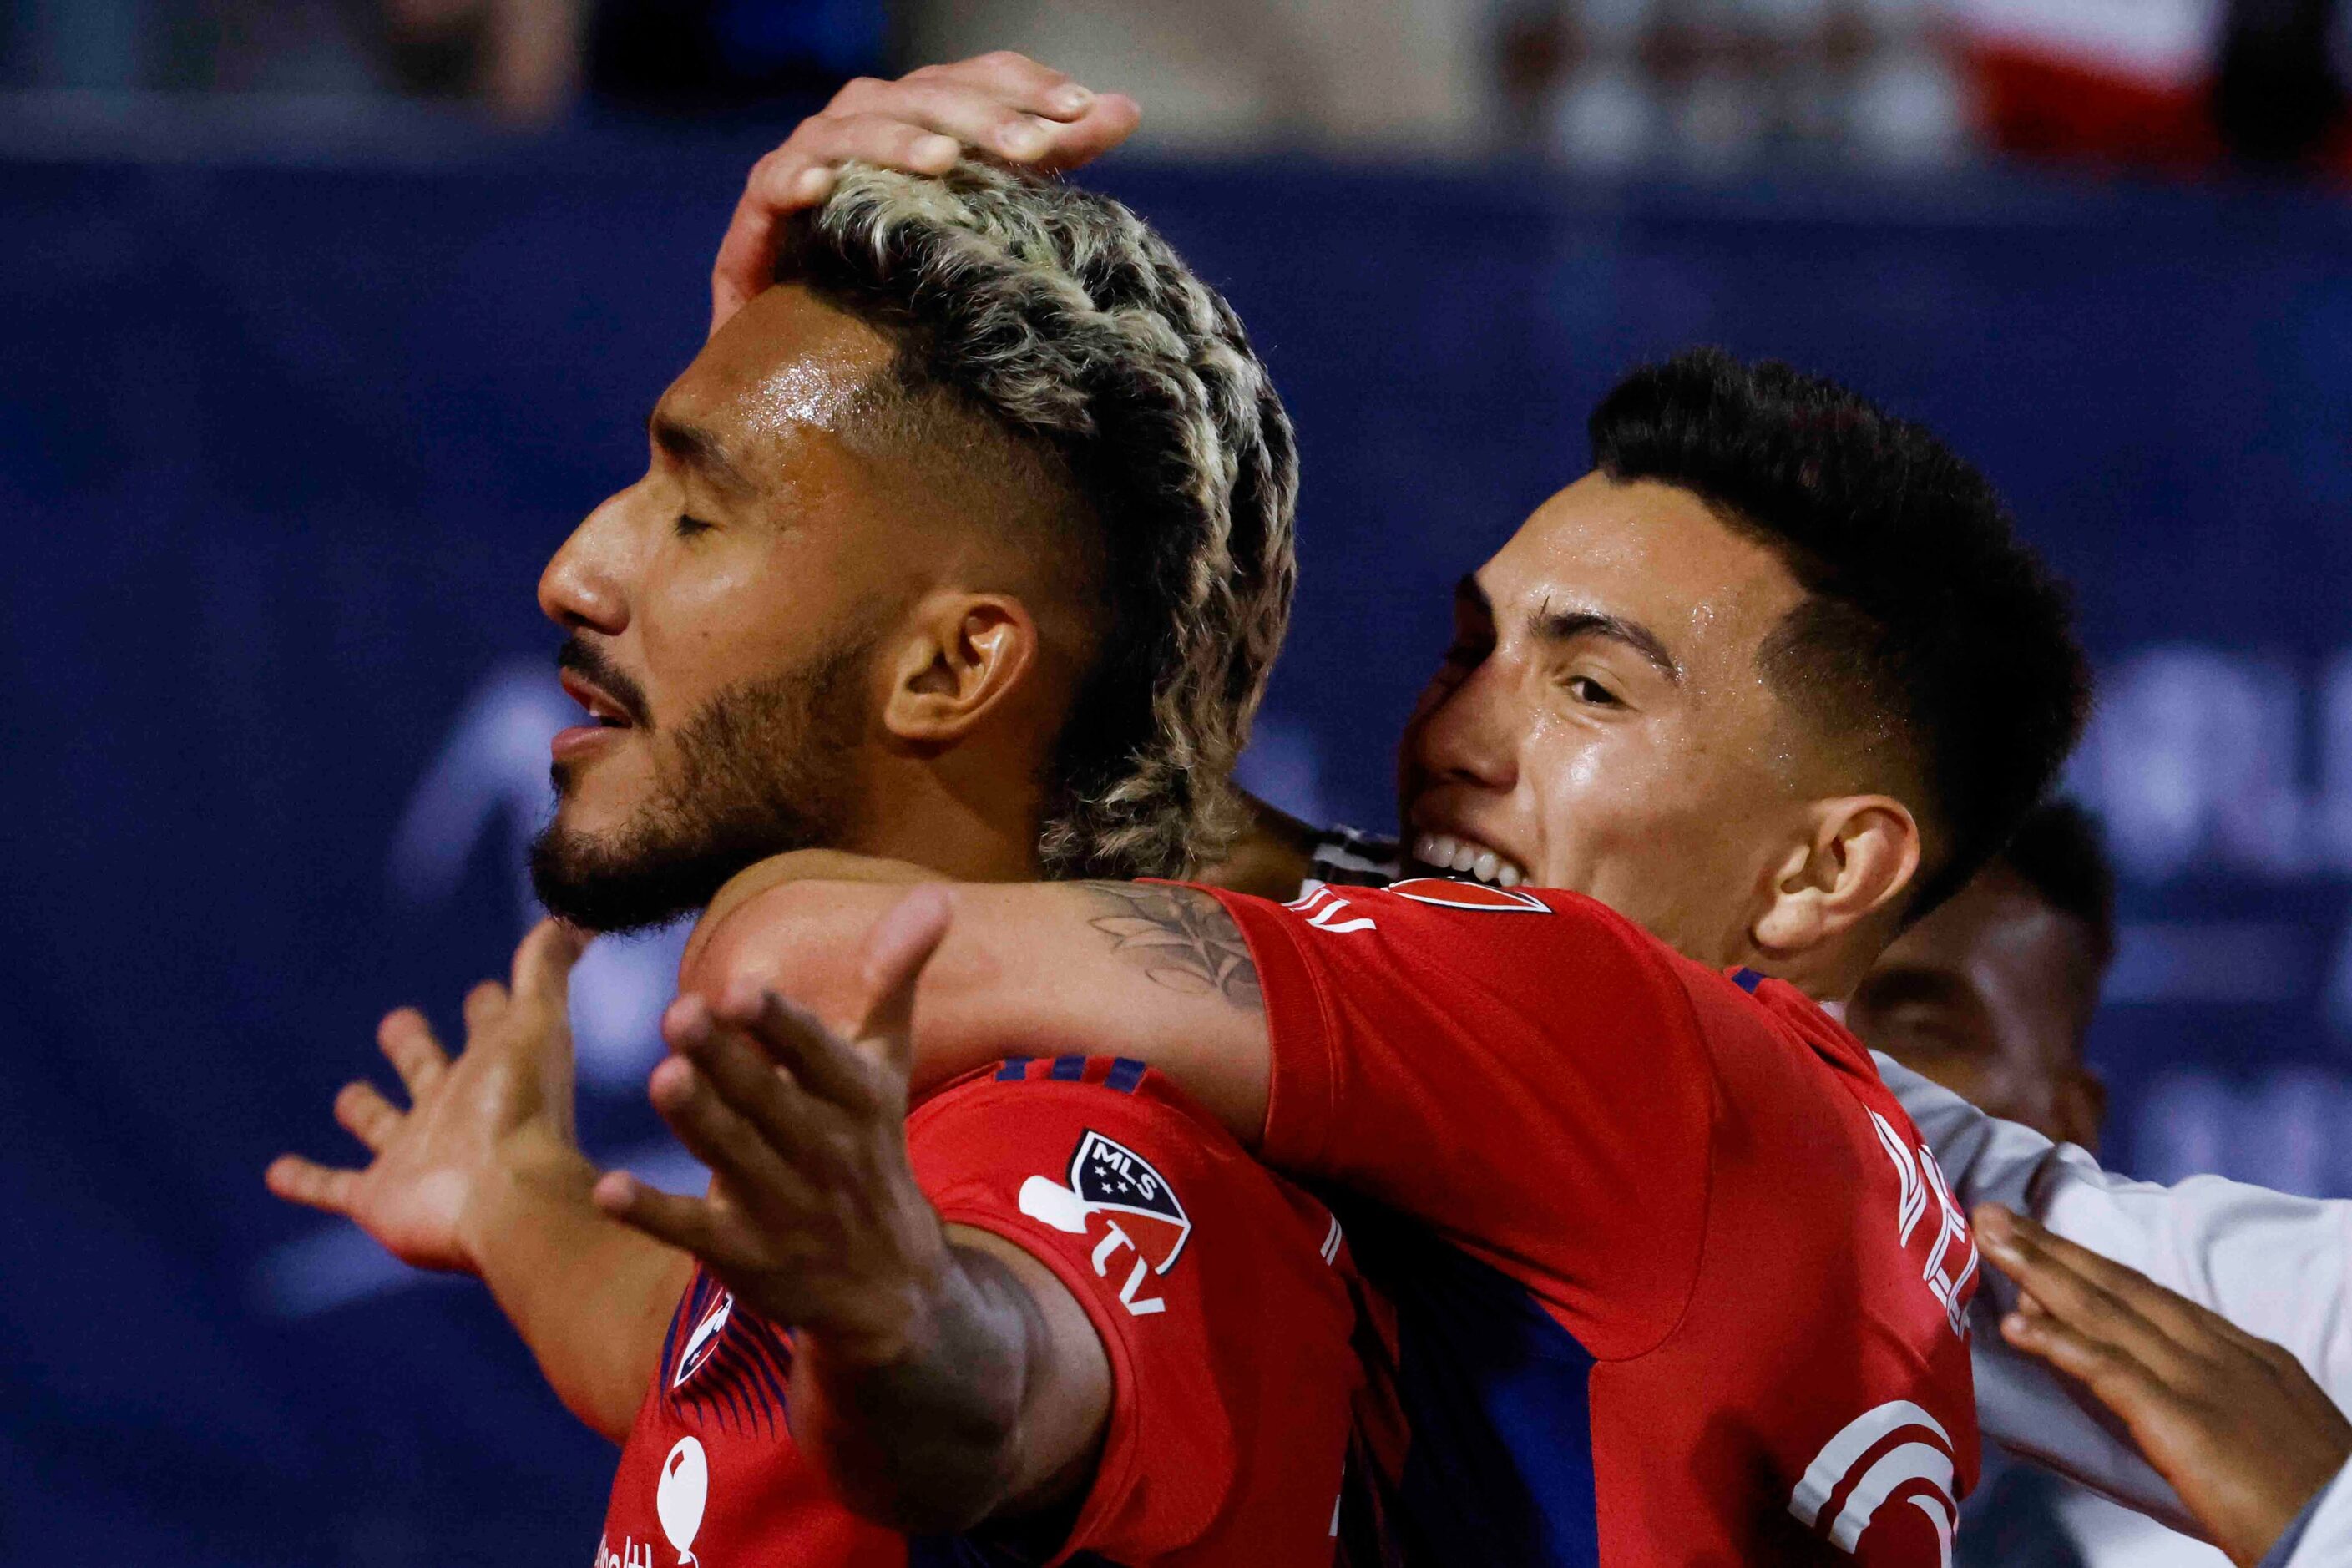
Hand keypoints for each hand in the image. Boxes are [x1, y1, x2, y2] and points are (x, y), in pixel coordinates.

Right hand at [266, 919, 588, 1273]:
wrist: (506, 1201)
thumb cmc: (524, 1111)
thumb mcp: (535, 1025)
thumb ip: (545, 970)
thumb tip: (571, 917)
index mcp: (494, 1069)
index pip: (491, 1028)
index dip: (489, 1008)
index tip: (489, 988)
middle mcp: (455, 1112)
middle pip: (429, 1071)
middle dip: (416, 1048)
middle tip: (400, 1023)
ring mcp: (415, 1157)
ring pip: (382, 1125)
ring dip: (364, 1110)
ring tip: (349, 1096)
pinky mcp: (377, 1198)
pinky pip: (332, 1186)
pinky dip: (305, 1179)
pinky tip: (276, 1172)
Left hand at [596, 886, 956, 1362]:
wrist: (890, 1285)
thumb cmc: (872, 1148)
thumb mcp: (886, 1065)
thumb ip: (894, 980)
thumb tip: (936, 895)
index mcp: (858, 1098)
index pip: (818, 1056)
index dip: (781, 1026)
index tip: (742, 988)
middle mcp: (824, 1151)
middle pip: (769, 1101)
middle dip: (727, 1060)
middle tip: (678, 1013)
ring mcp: (783, 1207)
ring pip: (734, 1158)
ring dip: (698, 1121)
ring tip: (658, 1079)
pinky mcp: (745, 1257)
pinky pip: (694, 1233)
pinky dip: (653, 1214)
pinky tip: (608, 1191)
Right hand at [710, 52, 1140, 333]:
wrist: (806, 329)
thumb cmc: (904, 257)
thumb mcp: (985, 205)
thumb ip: (1046, 156)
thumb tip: (1125, 109)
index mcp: (922, 114)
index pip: (976, 78)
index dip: (1027, 85)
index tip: (1085, 111)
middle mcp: (867, 120)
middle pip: (922, 96)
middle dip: (980, 117)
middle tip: (1034, 146)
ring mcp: (811, 156)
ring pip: (853, 127)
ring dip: (897, 140)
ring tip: (941, 161)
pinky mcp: (764, 204)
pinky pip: (777, 180)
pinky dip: (800, 177)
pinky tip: (826, 188)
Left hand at [1976, 1203, 2351, 1566]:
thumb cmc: (2311, 1495)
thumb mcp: (2266, 1426)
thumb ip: (2212, 1397)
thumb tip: (2148, 1385)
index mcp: (2244, 1353)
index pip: (2151, 1296)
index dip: (2090, 1266)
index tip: (2038, 1238)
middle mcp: (2220, 1354)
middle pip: (2120, 1288)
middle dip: (2053, 1249)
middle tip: (1993, 1216)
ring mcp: (2203, 1383)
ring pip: (2107, 1313)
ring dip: (2041, 1272)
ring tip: (1989, 1240)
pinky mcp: (2187, 1422)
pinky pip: (2112, 1372)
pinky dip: (2061, 1344)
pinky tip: (2016, 1327)